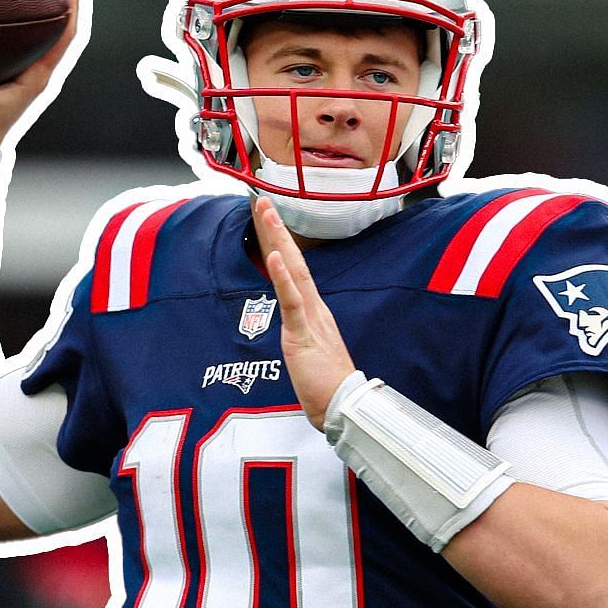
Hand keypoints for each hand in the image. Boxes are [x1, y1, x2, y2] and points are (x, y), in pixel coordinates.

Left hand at [252, 195, 356, 429]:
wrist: (342, 406)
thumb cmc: (328, 385)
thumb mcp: (311, 353)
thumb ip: (304, 335)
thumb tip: (296, 329)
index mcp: (315, 312)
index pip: (295, 270)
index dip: (283, 243)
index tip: (271, 219)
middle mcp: (314, 308)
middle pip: (295, 260)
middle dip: (277, 230)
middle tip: (264, 201)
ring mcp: (310, 319)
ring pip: (293, 271)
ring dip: (279, 240)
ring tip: (267, 213)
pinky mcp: (303, 334)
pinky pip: (293, 301)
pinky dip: (284, 277)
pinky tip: (276, 256)